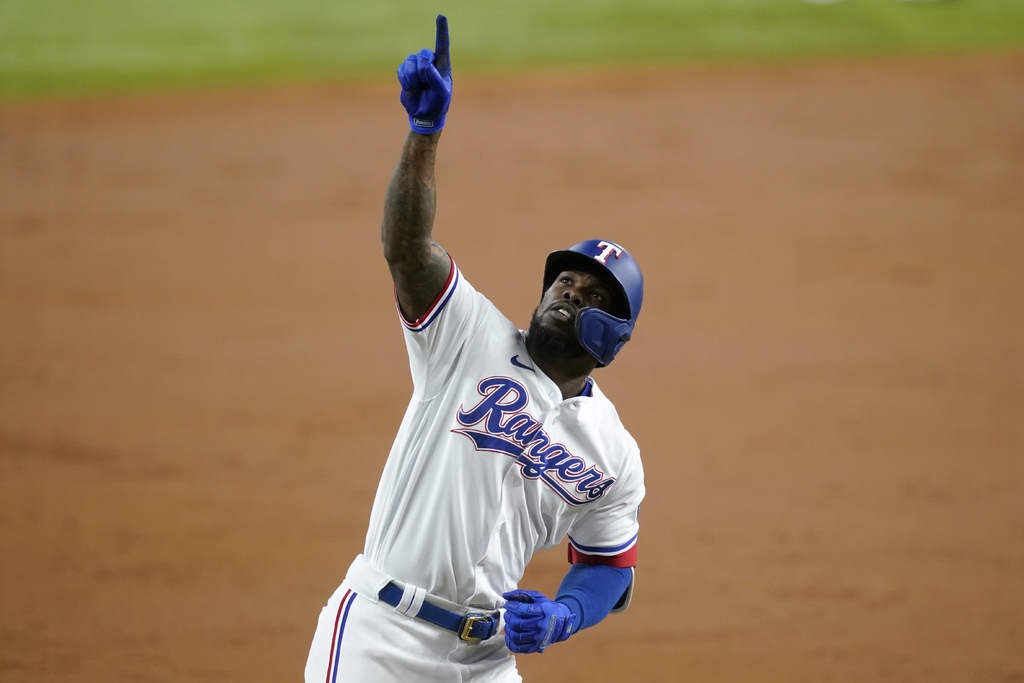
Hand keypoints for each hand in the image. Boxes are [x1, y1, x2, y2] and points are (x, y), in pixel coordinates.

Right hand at [397, 15, 451, 133]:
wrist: (425, 114)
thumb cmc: (438, 104)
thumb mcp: (442, 94)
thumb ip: (436, 79)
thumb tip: (427, 66)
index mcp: (443, 65)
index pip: (443, 44)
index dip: (441, 30)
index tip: (441, 16)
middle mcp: (430, 62)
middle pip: (423, 54)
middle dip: (422, 69)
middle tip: (425, 83)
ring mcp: (417, 67)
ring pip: (410, 61)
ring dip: (412, 76)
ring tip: (418, 87)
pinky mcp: (406, 72)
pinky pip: (401, 69)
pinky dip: (405, 80)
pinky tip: (410, 87)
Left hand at [502, 589, 576, 653]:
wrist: (563, 622)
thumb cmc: (547, 607)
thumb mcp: (537, 597)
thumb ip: (521, 594)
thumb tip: (505, 596)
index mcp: (542, 611)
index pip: (522, 610)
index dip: (511, 606)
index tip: (508, 605)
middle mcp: (541, 626)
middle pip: (517, 623)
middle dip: (508, 617)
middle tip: (508, 614)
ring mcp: (539, 638)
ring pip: (516, 636)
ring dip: (508, 629)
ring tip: (509, 624)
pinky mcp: (536, 647)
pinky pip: (519, 648)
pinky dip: (510, 643)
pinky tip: (510, 636)